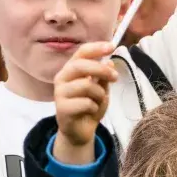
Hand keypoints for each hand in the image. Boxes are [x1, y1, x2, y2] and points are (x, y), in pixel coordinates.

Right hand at [52, 42, 118, 164]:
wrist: (79, 131)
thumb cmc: (89, 107)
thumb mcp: (101, 90)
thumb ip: (103, 77)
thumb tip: (109, 62)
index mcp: (71, 70)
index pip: (81, 53)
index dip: (96, 48)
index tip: (111, 46)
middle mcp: (62, 78)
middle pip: (81, 66)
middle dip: (101, 70)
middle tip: (115, 78)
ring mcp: (60, 93)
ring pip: (86, 85)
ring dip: (100, 94)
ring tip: (98, 101)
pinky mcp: (62, 108)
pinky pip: (86, 103)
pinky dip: (95, 107)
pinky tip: (91, 111)